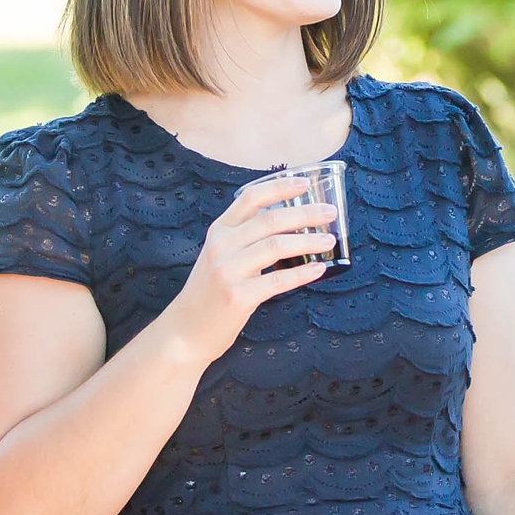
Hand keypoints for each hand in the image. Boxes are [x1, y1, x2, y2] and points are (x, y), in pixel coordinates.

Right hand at [160, 176, 336, 364]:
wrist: (185, 331)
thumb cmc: (209, 292)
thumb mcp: (219, 256)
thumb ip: (244, 238)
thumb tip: (288, 224)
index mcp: (219, 231)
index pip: (251, 198)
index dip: (280, 187)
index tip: (305, 183)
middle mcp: (221, 246)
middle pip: (270, 220)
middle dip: (305, 213)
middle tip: (329, 212)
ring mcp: (228, 271)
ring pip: (276, 246)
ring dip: (309, 242)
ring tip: (329, 240)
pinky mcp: (238, 296)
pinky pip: (277, 280)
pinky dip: (302, 274)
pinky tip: (319, 270)